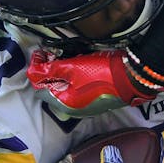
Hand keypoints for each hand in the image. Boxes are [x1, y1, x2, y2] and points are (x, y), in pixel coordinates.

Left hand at [26, 48, 163, 116]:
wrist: (132, 78)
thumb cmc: (102, 74)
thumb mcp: (72, 67)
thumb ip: (49, 69)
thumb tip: (31, 70)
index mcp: (64, 104)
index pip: (39, 87)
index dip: (37, 70)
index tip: (40, 54)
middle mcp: (73, 109)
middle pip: (52, 88)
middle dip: (50, 71)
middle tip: (52, 54)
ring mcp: (86, 106)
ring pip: (65, 88)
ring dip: (62, 73)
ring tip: (68, 58)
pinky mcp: (96, 100)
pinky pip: (78, 89)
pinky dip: (75, 77)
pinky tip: (81, 65)